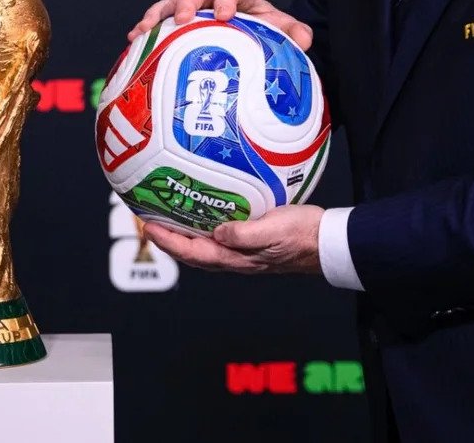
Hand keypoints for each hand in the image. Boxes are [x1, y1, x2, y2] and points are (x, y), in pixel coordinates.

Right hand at [128, 0, 313, 49]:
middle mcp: (212, 0)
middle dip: (188, 3)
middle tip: (183, 19)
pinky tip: (133, 42)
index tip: (225, 15)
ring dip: (157, 14)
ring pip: (171, 5)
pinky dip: (146, 30)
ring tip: (144, 29)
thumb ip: (294, 33)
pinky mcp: (178, 27)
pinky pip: (159, 25)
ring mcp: (193, 12)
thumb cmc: (267, 35)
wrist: (254, 43)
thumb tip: (304, 39)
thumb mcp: (282, 33)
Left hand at [142, 205, 323, 274]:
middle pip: (192, 252)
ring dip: (183, 235)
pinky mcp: (251, 242)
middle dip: (169, 239)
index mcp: (236, 258)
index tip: (148, 227)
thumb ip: (243, 234)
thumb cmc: (302, 236)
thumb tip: (217, 232)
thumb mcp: (272, 230)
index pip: (192, 251)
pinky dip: (202, 229)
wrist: (325, 242)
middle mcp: (235, 258)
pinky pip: (218, 238)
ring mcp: (242, 252)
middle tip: (150, 221)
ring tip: (169, 218)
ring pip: (203, 247)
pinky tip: (203, 216)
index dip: (167, 240)